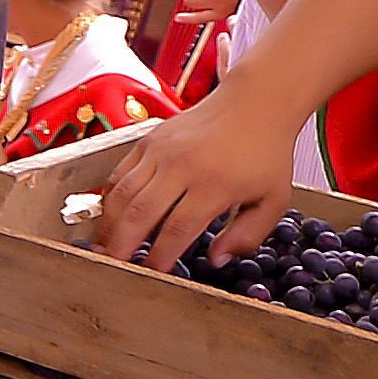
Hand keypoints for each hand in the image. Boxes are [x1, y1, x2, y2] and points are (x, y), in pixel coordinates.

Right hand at [89, 88, 297, 273]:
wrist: (254, 104)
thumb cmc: (266, 154)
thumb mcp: (274, 200)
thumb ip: (248, 234)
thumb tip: (217, 259)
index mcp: (214, 184)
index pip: (178, 228)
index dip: (161, 255)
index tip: (153, 274)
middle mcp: (181, 166)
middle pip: (141, 212)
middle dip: (123, 244)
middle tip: (113, 266)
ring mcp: (160, 151)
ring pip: (123, 193)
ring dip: (110, 223)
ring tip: (103, 246)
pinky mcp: (147, 140)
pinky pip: (120, 173)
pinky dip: (111, 198)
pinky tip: (111, 216)